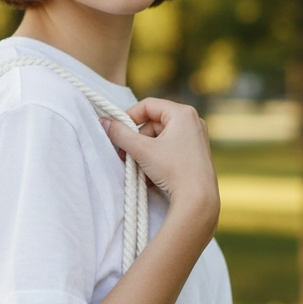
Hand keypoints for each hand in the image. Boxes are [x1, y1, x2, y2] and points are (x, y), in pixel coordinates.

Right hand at [101, 98, 219, 233]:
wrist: (198, 198)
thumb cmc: (173, 169)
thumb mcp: (142, 150)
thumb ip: (120, 134)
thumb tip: (104, 121)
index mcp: (183, 113)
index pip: (148, 105)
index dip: (129, 116)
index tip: (118, 131)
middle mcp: (193, 121)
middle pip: (153, 123)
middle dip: (136, 140)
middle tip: (125, 155)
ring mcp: (196, 138)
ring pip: (160, 138)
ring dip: (144, 153)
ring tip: (137, 169)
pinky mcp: (196, 154)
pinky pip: (169, 149)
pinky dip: (156, 159)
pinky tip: (149, 176)